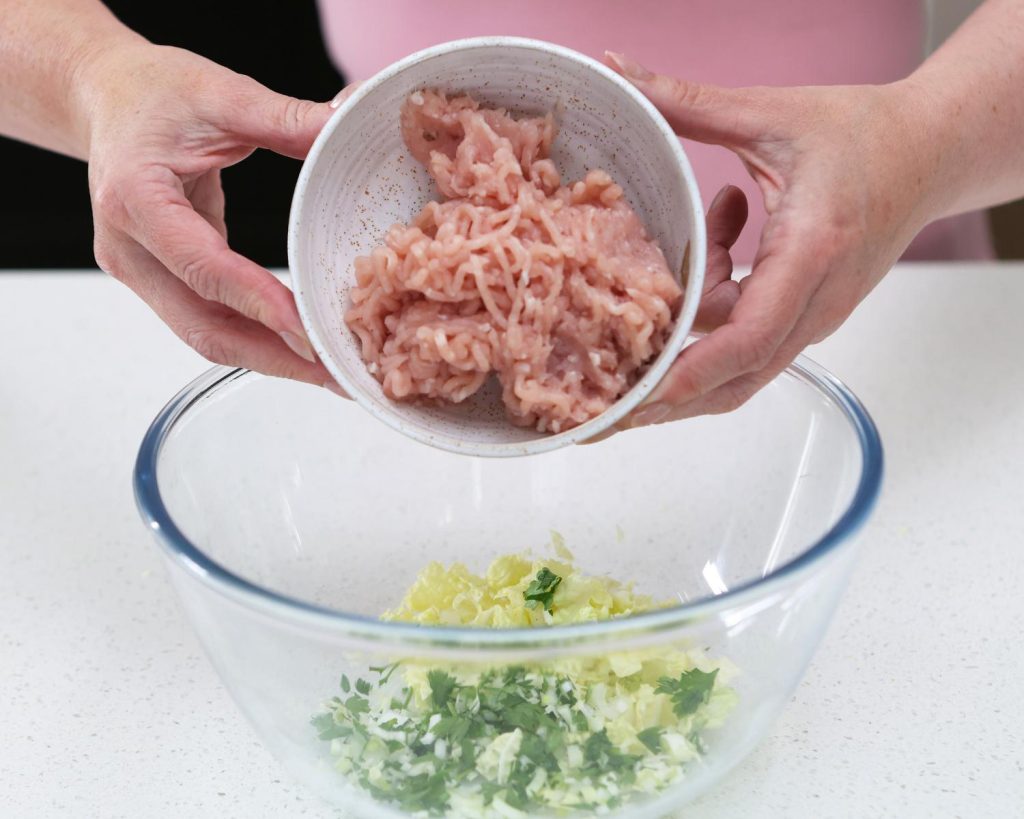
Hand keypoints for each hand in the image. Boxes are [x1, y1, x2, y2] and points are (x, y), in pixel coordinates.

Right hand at [80, 42, 350, 387]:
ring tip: (330, 371)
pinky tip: (301, 346)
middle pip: (202, 326)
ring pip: (205, 335)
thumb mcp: (222, 93)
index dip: (259, 304)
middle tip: (337, 375)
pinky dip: (256, 338)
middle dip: (275, 358)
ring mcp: (138, 270)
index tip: (310, 332)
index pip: (203, 267)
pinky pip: (208, 320)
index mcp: (135, 198)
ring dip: (270, 359)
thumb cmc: (153, 91)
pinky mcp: (156, 280)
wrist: (106, 97)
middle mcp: (128, 246)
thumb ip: (284, 119)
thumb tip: (344, 125)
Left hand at [604, 52, 938, 427]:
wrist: (933, 151)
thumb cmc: (867, 134)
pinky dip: (716, 309)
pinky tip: (723, 241)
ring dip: (692, 333)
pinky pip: (750, 338)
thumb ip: (689, 103)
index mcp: (812, 251)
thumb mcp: (771, 115)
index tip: (639, 394)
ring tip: (687, 260)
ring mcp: (816, 316)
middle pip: (738, 378)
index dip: (688, 373)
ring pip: (741, 365)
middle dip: (670, 393)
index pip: (746, 338)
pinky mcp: (810, 316)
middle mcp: (818, 300)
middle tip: (610, 400)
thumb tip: (620, 73)